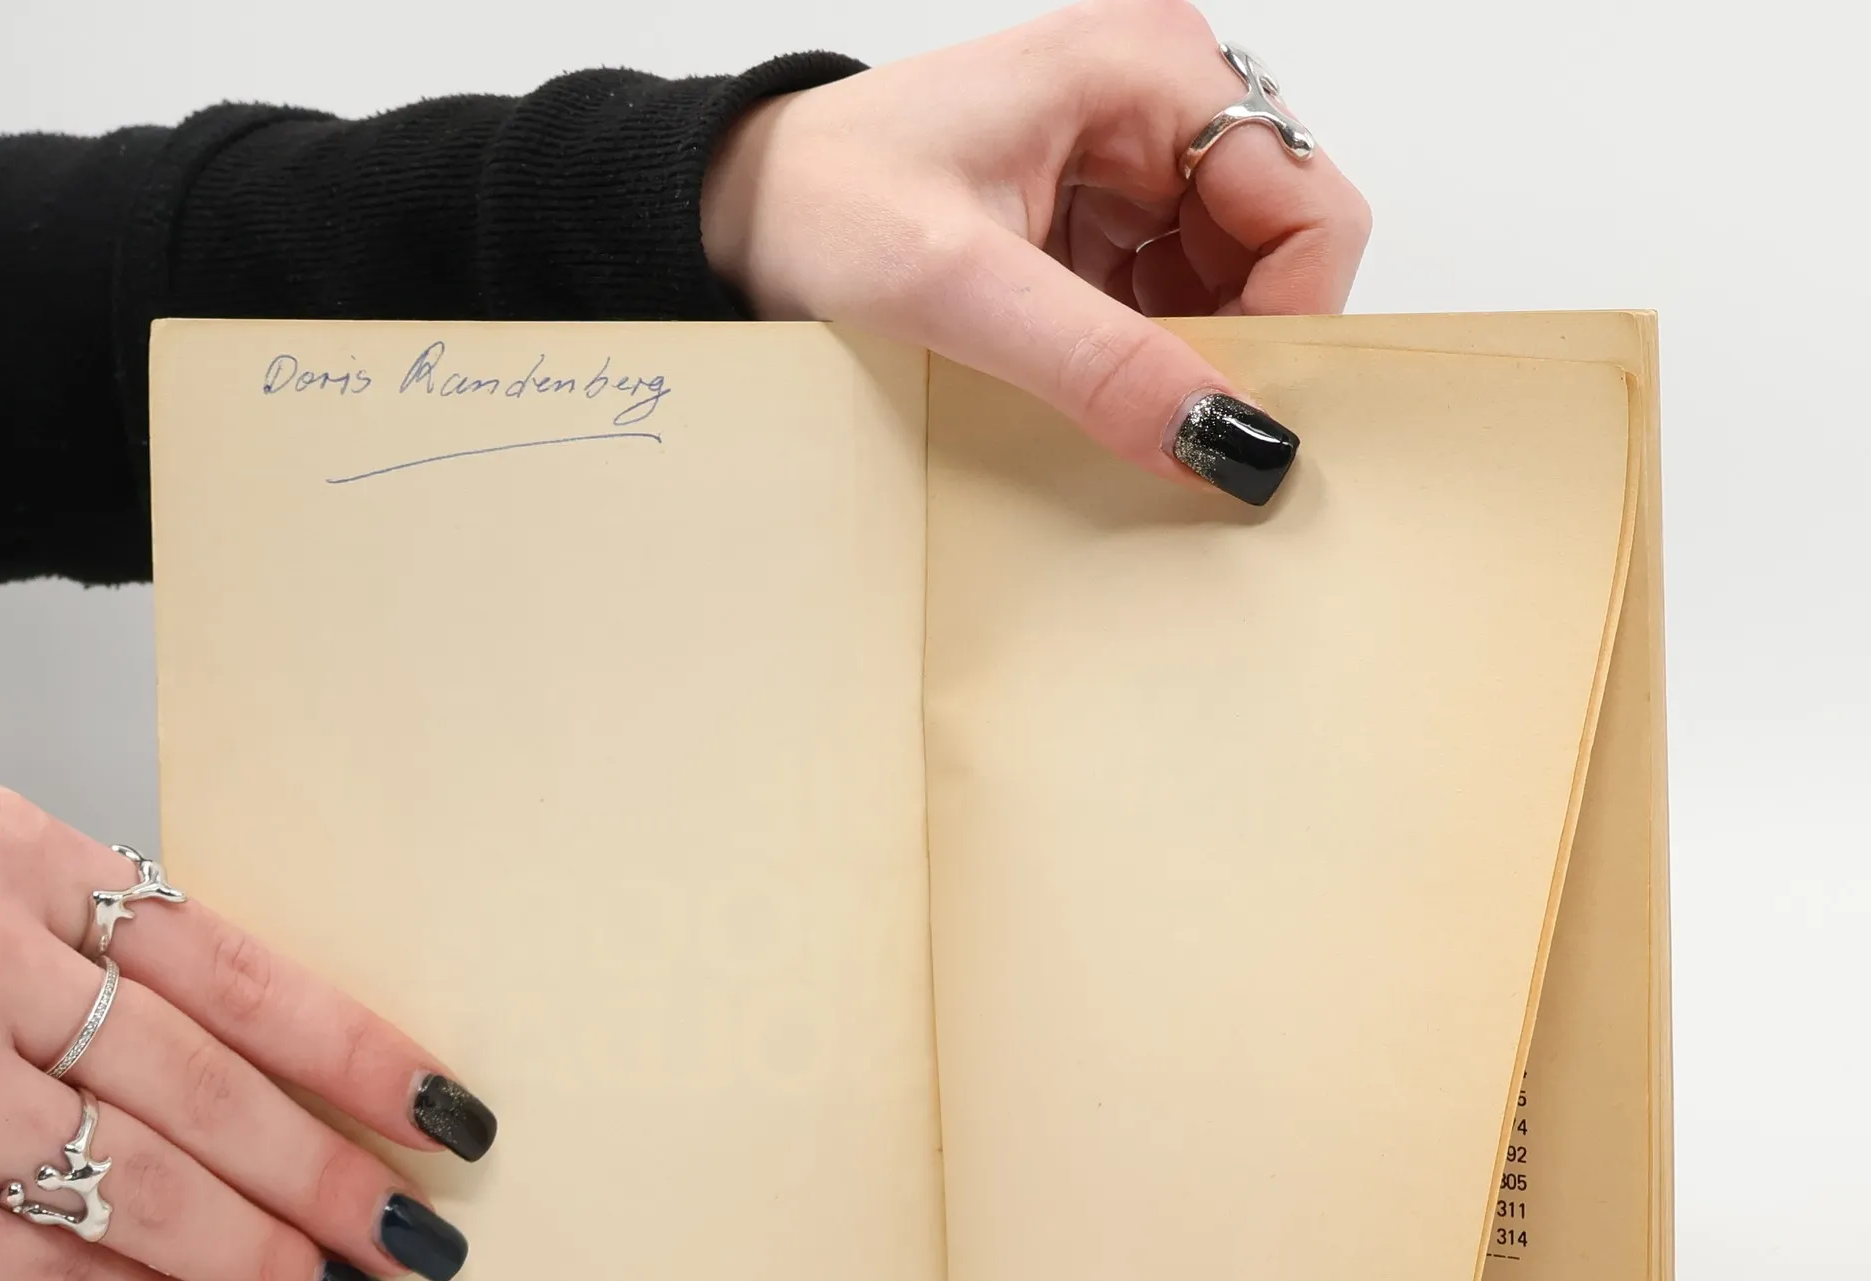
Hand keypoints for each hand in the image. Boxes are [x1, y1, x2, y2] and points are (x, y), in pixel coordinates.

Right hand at [0, 784, 495, 1280]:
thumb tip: (280, 1073)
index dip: (360, 1055)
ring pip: (121, 1180)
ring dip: (248, 1253)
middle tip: (420, 1238)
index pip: (243, 972)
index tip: (450, 1115)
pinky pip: (1, 1262)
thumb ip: (100, 951)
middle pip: (201, 1087)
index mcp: (20, 856)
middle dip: (325, 1177)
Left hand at [702, 0, 1370, 502]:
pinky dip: (1145, 353)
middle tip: (1162, 417)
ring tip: (1101, 391)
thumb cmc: (820, 206)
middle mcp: (1154, 98)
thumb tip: (1230, 443)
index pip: (1310, 208)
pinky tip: (1082, 376)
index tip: (1233, 412)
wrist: (737, 211)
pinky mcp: (1096, 211)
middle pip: (1280, 248)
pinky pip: (1171, 296)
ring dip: (1186, 356)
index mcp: (1145, 70)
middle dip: (1238, 345)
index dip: (1293, 321)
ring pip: (1231, 283)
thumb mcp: (960, 290)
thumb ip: (1102, 366)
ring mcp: (1129, 156)